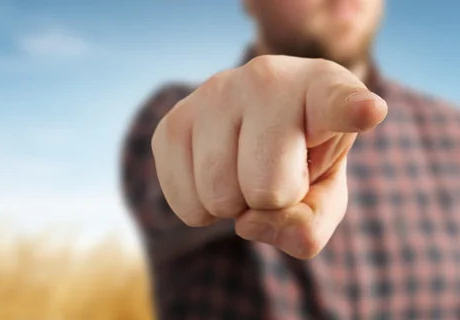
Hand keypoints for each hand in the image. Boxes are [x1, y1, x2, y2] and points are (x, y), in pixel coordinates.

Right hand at [151, 55, 387, 258]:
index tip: (367, 111)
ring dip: (234, 205)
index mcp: (323, 89)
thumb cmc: (300, 157)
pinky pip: (185, 204)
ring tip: (244, 171)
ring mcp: (213, 94)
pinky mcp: (173, 121)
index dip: (352, 110)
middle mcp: (265, 79)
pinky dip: (202, 210)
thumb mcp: (326, 191)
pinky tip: (215, 177)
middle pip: (267, 189)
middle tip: (274, 172)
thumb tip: (248, 223)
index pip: (338, 103)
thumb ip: (310, 222)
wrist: (253, 122)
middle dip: (273, 201)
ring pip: (219, 196)